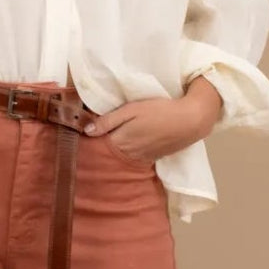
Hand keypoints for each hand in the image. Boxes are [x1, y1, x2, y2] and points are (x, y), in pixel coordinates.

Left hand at [83, 79, 222, 160]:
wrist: (190, 121)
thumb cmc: (159, 111)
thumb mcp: (131, 110)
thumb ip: (108, 121)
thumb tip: (86, 131)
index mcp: (122, 142)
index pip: (98, 146)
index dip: (88, 141)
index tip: (78, 134)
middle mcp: (130, 155)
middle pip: (108, 154)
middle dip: (98, 148)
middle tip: (88, 137)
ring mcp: (143, 158)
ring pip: (120, 157)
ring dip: (112, 152)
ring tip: (104, 140)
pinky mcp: (153, 157)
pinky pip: (133, 158)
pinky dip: (126, 153)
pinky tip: (125, 144)